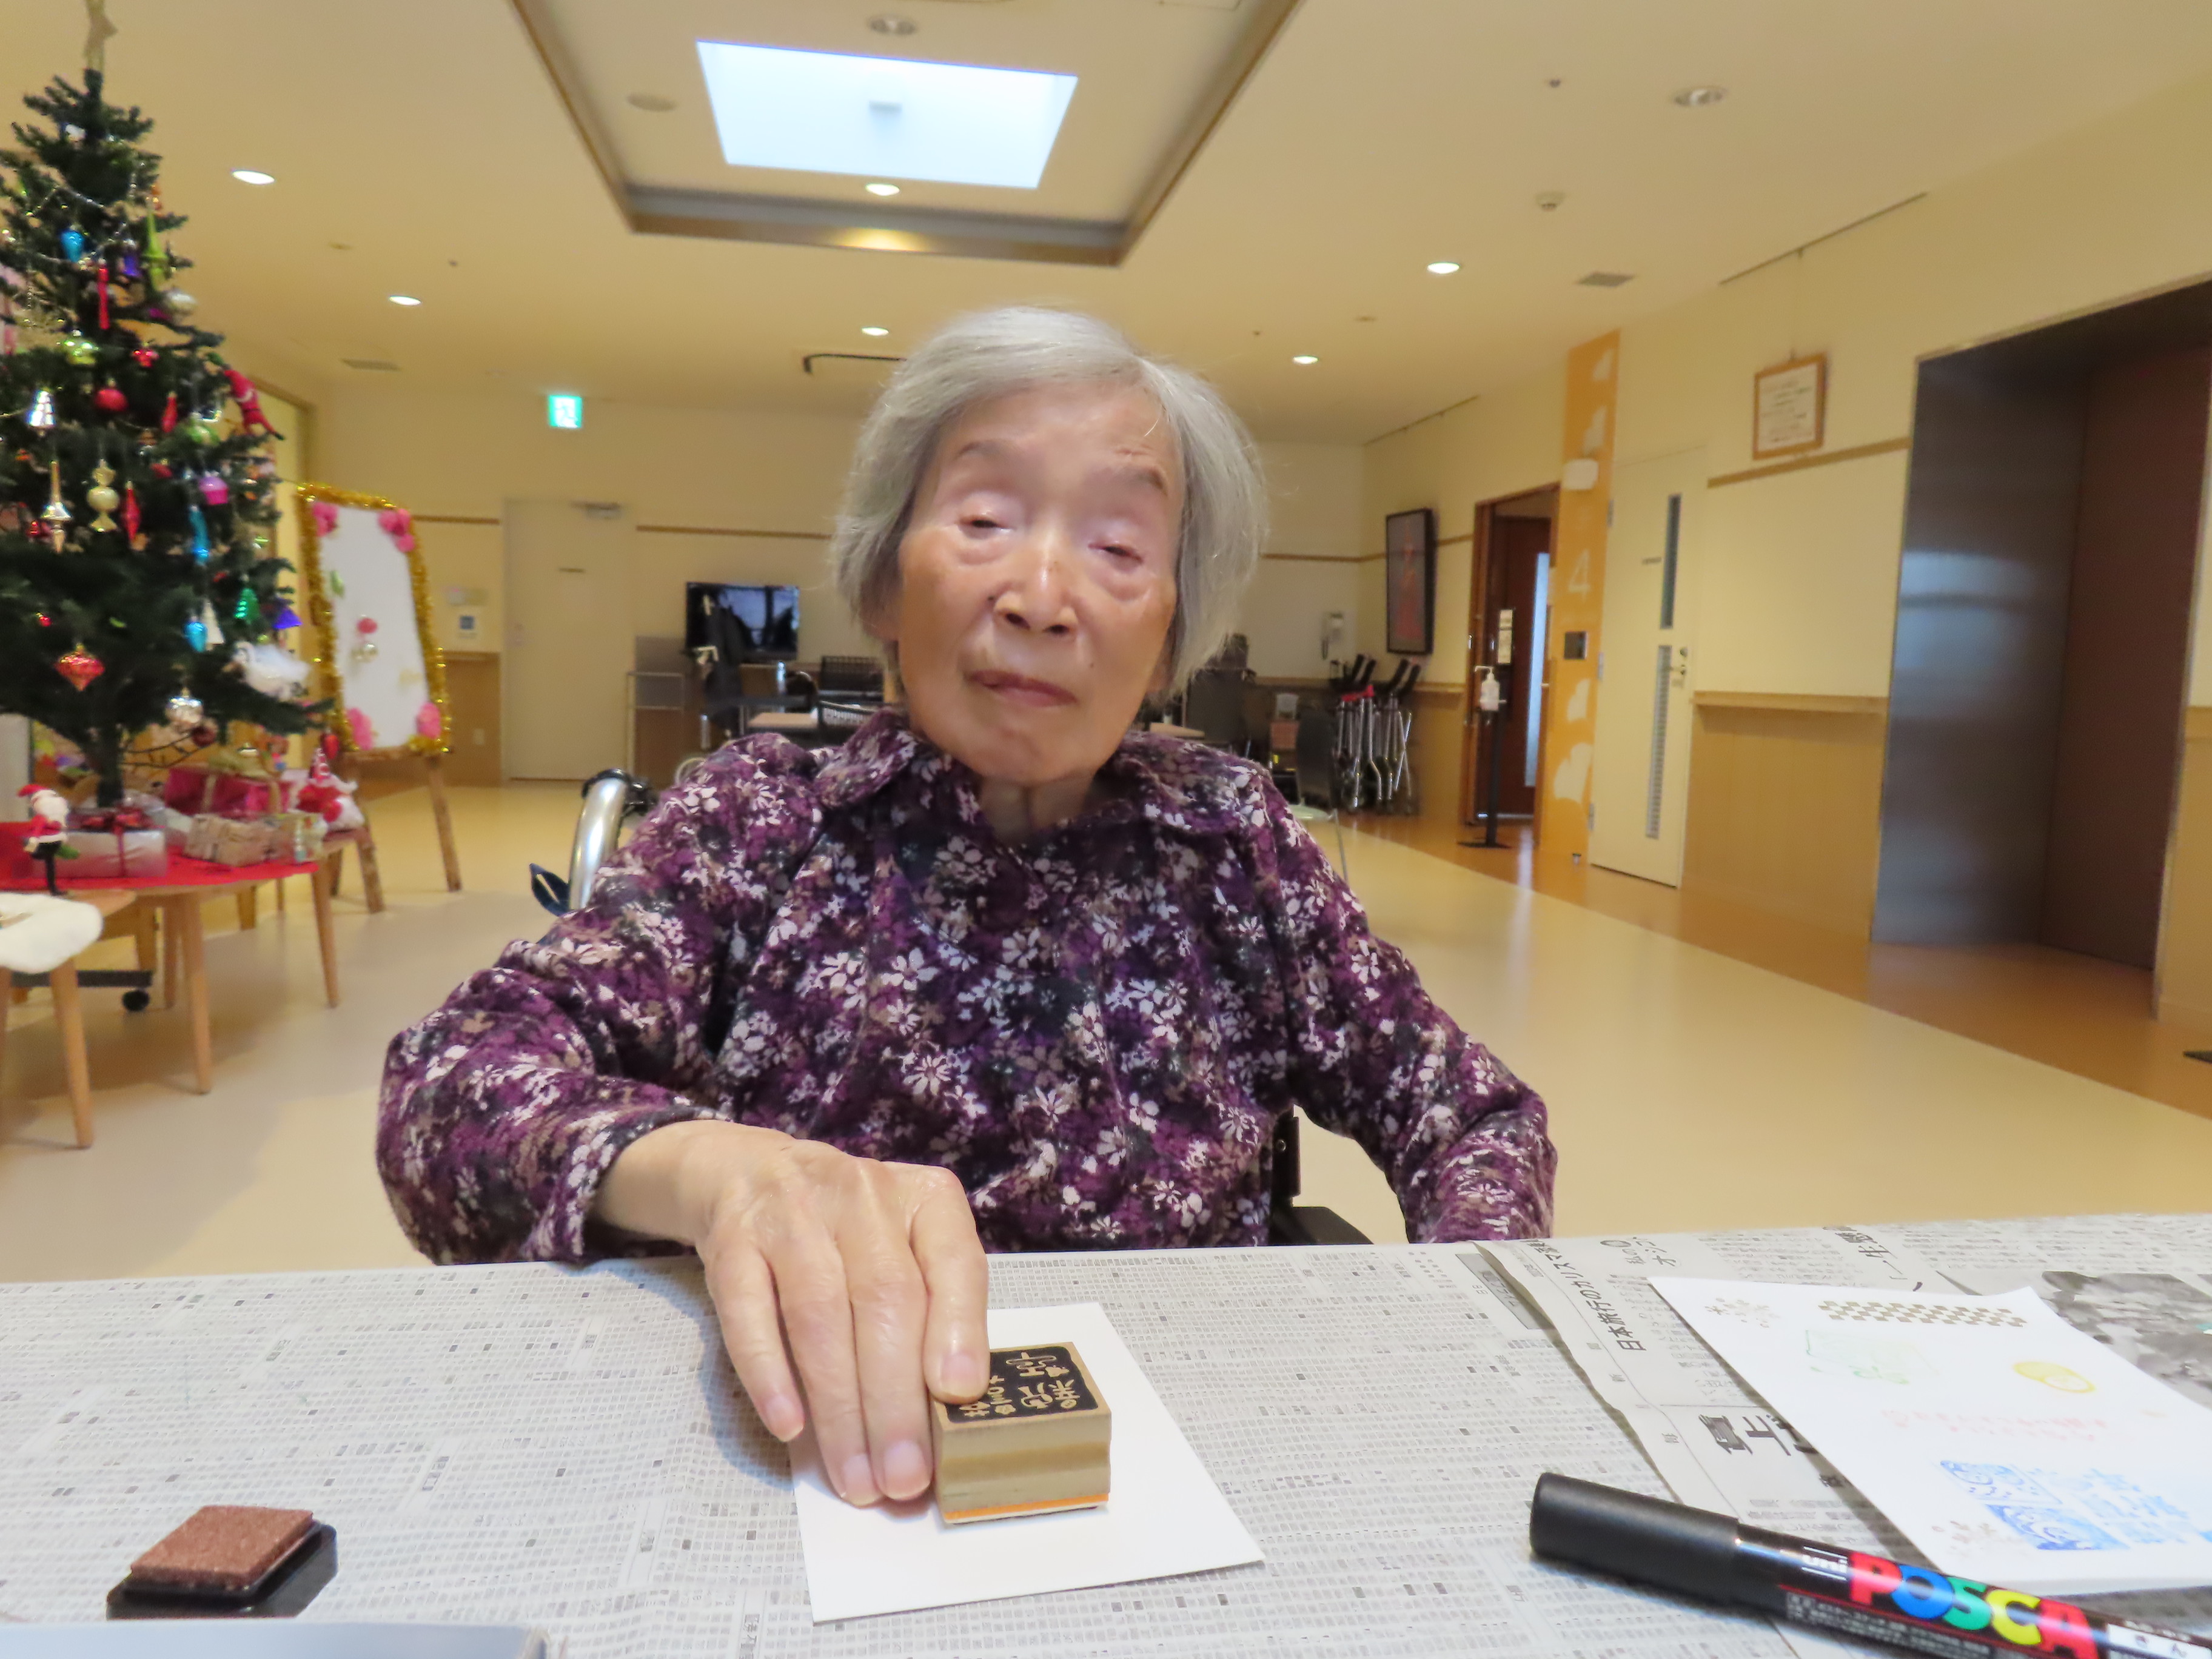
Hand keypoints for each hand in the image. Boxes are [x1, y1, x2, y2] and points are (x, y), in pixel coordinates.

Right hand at [596, 1121, 988, 1505]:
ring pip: (819, 1315)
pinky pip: (749, 1312)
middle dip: (895, 1401)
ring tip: (854, 1477)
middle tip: (902, 1478)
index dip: (959, 1327)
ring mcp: (791, 1212)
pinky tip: (789, 1426)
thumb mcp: (904, 1252)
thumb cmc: (848, 1236)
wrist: (748, 1172)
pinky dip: (770, 1374)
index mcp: (923, 1199)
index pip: (953, 1259)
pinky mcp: (732, 1240)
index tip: (959, 1396)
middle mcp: (861, 1195)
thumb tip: (947, 1414)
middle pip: (884, 1301)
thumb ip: (931, 1315)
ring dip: (839, 1407)